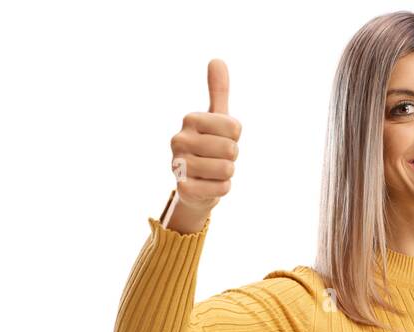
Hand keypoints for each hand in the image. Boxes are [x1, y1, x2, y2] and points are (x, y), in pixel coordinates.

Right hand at [168, 58, 240, 215]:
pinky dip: (221, 189)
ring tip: (212, 172)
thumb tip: (217, 59)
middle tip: (217, 158)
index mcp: (190, 119)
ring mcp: (178, 164)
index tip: (221, 139)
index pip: (235, 128)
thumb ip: (218, 91)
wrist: (195, 185)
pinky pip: (221, 189)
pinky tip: (208, 186)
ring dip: (226, 174)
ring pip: (227, 169)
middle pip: (232, 149)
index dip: (235, 138)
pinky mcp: (183, 189)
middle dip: (231, 157)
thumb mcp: (216, 118)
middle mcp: (179, 139)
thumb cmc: (209, 147)